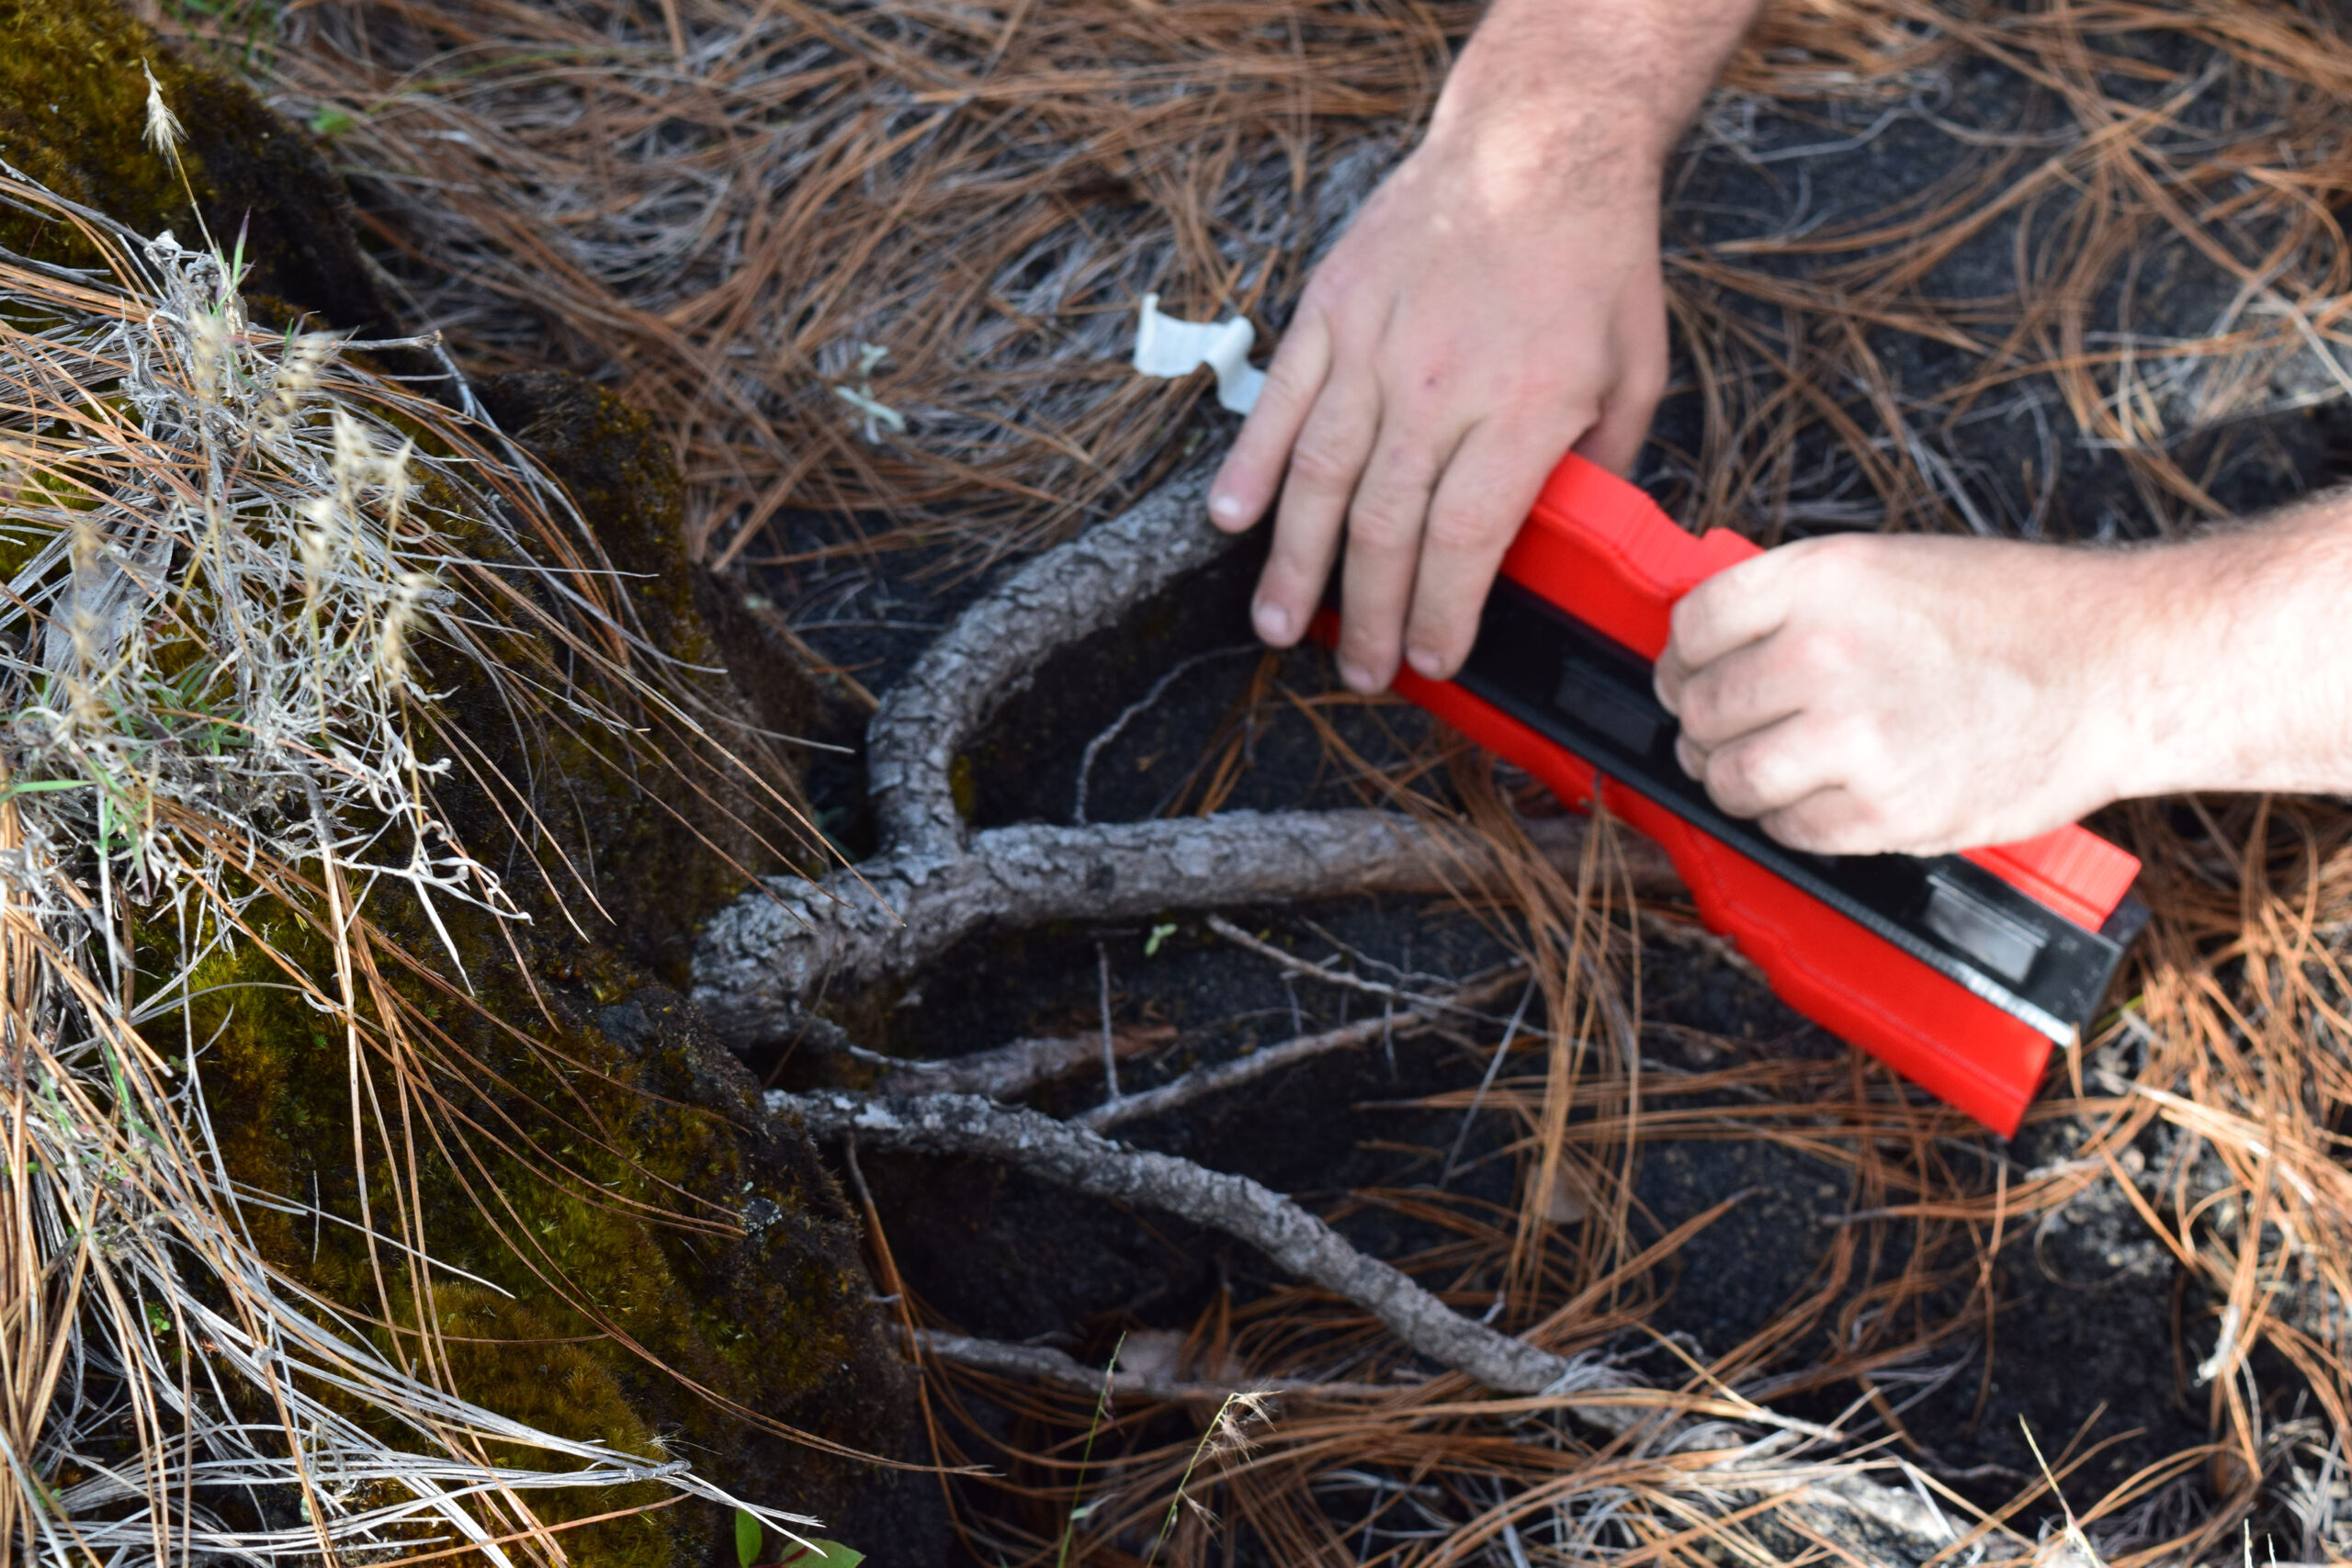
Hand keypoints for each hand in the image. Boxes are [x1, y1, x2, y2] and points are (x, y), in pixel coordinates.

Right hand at [1200, 0, 1769, 693]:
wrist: (1538, 143)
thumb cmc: (1593, 261)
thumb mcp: (1634, 372)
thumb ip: (1598, 470)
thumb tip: (1569, 553)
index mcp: (1524, 408)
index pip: (1465, 541)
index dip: (1442, 615)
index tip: (1434, 661)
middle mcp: (1441, 385)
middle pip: (1386, 528)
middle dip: (1369, 616)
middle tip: (1360, 672)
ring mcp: (1375, 347)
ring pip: (1319, 477)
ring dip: (1294, 565)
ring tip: (1280, 626)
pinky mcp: (1331, 311)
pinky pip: (1281, 402)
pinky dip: (1251, 465)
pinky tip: (1233, 523)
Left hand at [1653, 534, 2139, 855]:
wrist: (2120, 668)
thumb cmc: (2017, 615)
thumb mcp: (1889, 567)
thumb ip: (1798, 603)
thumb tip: (1720, 647)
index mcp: (1821, 580)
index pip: (1692, 626)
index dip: (1682, 658)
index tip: (1689, 675)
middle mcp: (1824, 654)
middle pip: (1701, 708)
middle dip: (1704, 726)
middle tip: (1724, 734)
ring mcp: (1852, 736)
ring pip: (1731, 779)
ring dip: (1734, 783)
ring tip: (1760, 774)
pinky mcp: (1885, 809)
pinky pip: (1790, 830)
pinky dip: (1791, 823)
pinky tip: (1820, 801)